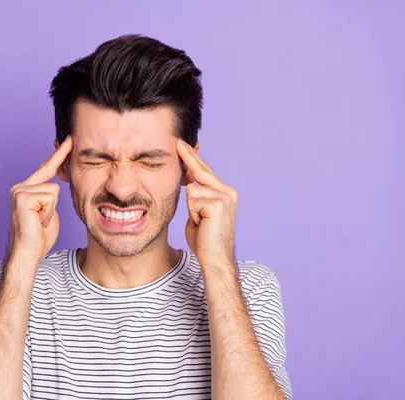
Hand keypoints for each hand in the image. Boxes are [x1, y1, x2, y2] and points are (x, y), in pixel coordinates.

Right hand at [6, 135, 72, 261]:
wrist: (27, 253)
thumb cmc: (39, 237)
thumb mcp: (49, 211)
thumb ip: (50, 197)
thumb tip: (56, 186)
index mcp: (26, 189)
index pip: (46, 168)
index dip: (59, 154)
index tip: (69, 140)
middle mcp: (20, 187)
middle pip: (50, 174)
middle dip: (54, 186)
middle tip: (50, 196)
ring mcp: (20, 190)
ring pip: (54, 189)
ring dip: (52, 208)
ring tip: (41, 221)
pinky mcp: (22, 196)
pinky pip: (50, 196)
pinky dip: (49, 211)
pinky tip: (38, 221)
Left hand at [176, 139, 237, 267]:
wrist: (215, 258)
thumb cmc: (204, 240)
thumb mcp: (197, 213)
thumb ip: (195, 198)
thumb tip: (187, 184)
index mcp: (224, 193)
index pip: (204, 172)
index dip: (191, 159)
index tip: (181, 145)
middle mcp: (227, 191)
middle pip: (201, 171)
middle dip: (188, 157)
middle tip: (177, 142)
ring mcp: (224, 196)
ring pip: (192, 190)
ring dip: (190, 208)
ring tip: (200, 222)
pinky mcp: (218, 203)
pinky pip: (192, 200)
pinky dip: (192, 214)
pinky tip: (202, 224)